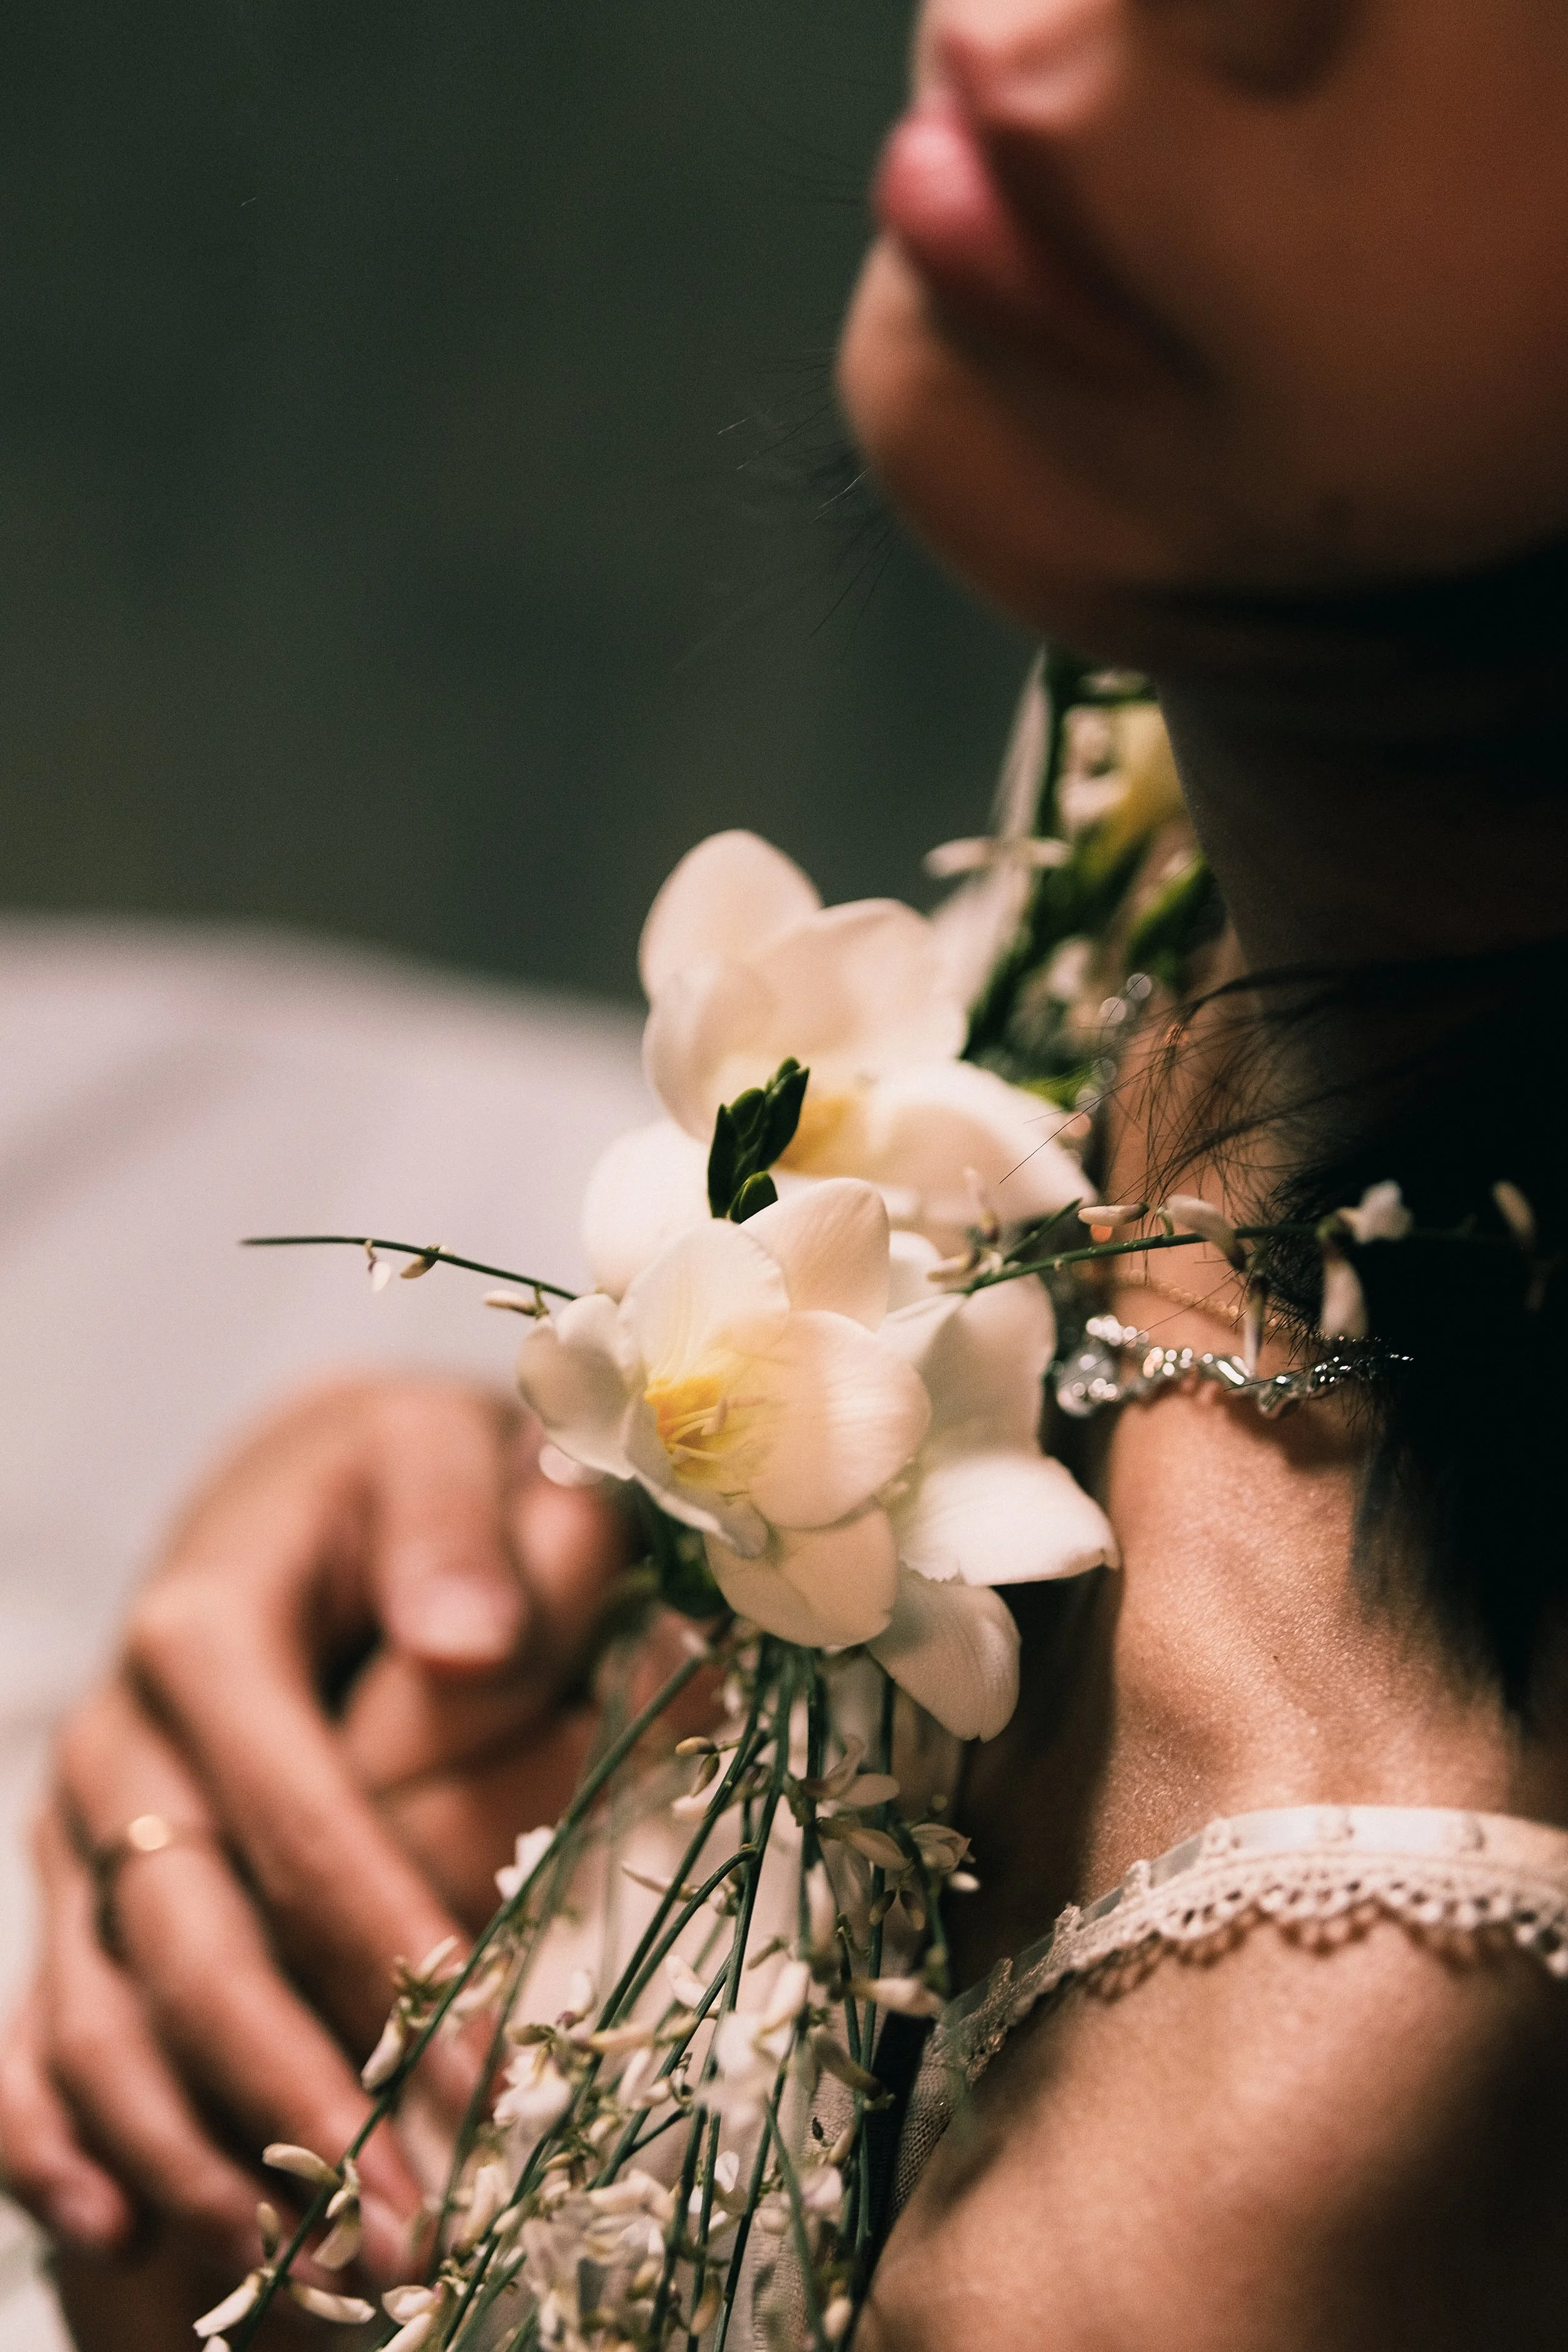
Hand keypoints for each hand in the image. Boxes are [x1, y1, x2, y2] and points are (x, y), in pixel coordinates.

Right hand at [0, 1376, 630, 2281]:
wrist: (304, 1486)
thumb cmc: (400, 1481)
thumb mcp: (444, 1453)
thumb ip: (464, 1528)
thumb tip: (468, 1647)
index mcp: (205, 1626)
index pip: (291, 1808)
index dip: (379, 1938)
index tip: (476, 2060)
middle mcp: (122, 1736)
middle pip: (186, 1933)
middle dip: (295, 2085)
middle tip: (405, 2225)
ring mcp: (83, 1820)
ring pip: (105, 2003)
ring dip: (196, 2145)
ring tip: (298, 2270)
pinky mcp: (76, 1881)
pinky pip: (37, 2019)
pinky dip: (59, 2131)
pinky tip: (123, 2227)